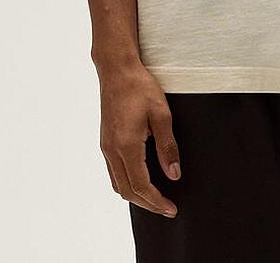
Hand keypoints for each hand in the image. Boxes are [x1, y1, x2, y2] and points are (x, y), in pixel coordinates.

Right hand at [98, 60, 180, 218]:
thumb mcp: (161, 114)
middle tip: (167, 209)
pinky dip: (127, 183)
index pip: (141, 185)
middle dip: (147, 204)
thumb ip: (167, 146)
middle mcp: (112, 150)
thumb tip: (174, 174)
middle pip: (127, 191)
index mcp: (126, 145)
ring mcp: (106, 147)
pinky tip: (140, 180)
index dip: (156, 201)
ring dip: (136, 195)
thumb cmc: (140, 87)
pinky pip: (114, 172)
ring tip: (156, 198)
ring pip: (118, 184)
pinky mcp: (105, 141)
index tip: (171, 209)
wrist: (117, 70)